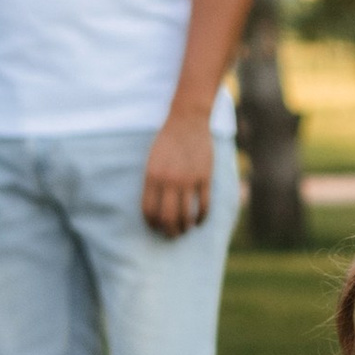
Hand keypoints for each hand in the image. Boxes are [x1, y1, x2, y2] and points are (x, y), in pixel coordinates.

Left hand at [141, 107, 214, 239]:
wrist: (187, 120)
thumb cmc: (167, 141)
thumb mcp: (152, 160)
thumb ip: (152, 183)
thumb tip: (154, 209)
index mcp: (152, 176)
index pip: (149, 210)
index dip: (152, 224)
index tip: (155, 227)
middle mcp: (169, 180)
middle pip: (167, 217)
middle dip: (168, 231)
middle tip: (171, 234)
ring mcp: (188, 180)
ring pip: (186, 215)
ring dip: (185, 227)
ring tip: (184, 230)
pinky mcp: (205, 177)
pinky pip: (203, 205)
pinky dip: (201, 218)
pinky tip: (199, 222)